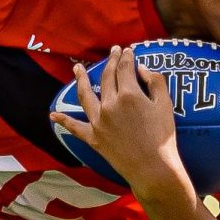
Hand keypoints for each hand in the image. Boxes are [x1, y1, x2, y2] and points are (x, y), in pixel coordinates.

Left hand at [54, 46, 190, 200]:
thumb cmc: (163, 137)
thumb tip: (141, 69)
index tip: (127, 50)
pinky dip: (64, 121)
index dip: (126, 56)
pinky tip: (53, 115)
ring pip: (85, 95)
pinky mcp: (94, 138)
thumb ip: (155, 81)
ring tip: (77, 68)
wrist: (153, 168)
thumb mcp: (165, 105)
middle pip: (106, 77)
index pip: (124, 68)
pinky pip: (75, 127)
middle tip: (112, 52)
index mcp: (128, 94)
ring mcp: (98, 121)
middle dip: (109, 61)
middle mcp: (109, 104)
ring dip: (80, 79)